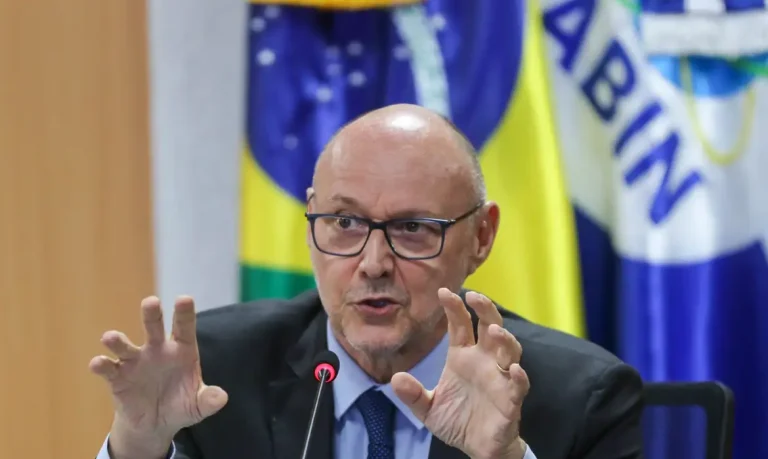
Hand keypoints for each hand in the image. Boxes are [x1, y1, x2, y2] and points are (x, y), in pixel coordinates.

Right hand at [89, 296, 227, 457]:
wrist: (156, 424)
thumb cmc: (181, 405)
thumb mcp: (198, 405)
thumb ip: (209, 400)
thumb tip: (221, 398)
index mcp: (182, 350)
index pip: (184, 328)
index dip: (184, 313)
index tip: (184, 299)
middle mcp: (157, 350)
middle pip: (154, 327)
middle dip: (151, 314)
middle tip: (151, 302)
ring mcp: (136, 362)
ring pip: (125, 346)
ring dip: (117, 340)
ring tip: (110, 337)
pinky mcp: (118, 378)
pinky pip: (108, 369)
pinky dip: (102, 365)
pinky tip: (98, 363)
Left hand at [391, 288, 529, 458]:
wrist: (476, 448)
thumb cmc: (456, 420)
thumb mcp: (428, 409)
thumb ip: (413, 395)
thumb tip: (396, 379)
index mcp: (463, 357)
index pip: (460, 325)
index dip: (454, 308)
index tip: (444, 291)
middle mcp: (484, 361)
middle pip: (490, 326)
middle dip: (486, 309)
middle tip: (475, 296)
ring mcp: (500, 378)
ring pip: (510, 350)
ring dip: (505, 339)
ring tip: (493, 330)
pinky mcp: (511, 399)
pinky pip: (518, 385)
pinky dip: (519, 377)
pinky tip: (515, 370)